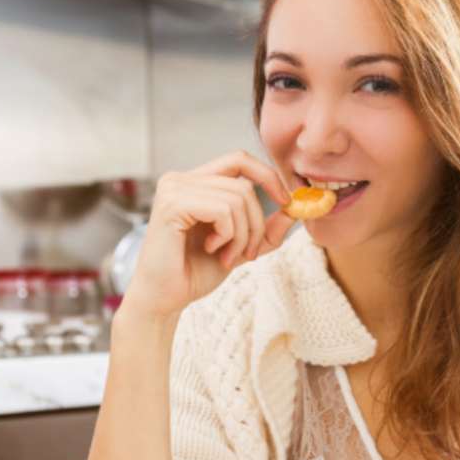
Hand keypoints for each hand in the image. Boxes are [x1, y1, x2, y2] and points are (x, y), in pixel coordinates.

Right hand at [121, 151, 294, 320]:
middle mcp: (180, 179)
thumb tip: (295, 210)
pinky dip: (228, 235)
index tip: (286, 202)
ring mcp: (173, 189)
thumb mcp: (240, 248)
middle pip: (244, 184)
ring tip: (227, 256)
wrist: (164, 299)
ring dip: (242, 235)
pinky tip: (212, 249)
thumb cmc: (193, 273)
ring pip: (237, 197)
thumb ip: (265, 231)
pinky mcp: (171, 204)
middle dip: (255, 224)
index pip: (238, 159)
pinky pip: (223, 210)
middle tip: (247, 254)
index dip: (267, 176)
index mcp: (193, 183)